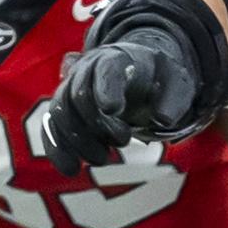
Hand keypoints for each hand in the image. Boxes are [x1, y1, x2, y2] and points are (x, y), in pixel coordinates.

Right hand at [41, 10, 203, 173]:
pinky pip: (51, 128)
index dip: (106, 89)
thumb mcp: (177, 84)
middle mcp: (87, 69)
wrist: (140, 74)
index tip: (114, 110)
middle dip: (97, 123)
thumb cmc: (159, 80)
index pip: (105, 69)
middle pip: (77, 94)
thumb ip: (173, 100)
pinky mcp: (65, 111)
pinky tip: (71, 170)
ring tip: (103, 158)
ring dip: (79, 141)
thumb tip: (162, 119)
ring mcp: (71, 89)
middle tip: (123, 140)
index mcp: (117, 58)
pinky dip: (57, 149)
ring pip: (60, 112)